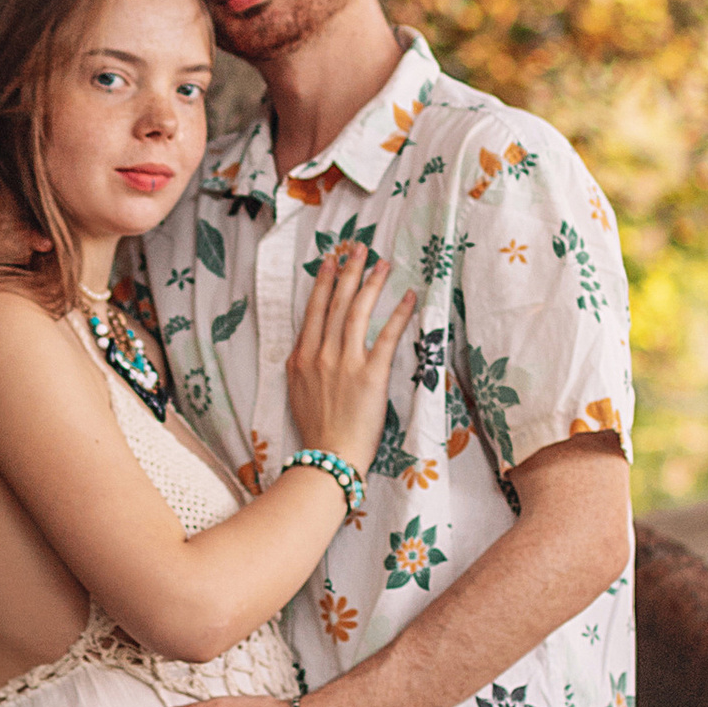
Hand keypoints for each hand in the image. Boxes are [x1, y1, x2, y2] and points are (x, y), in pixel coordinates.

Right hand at [283, 247, 415, 477]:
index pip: (314, 311)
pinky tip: (409, 296)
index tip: (330, 261)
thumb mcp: (298, 393)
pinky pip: (386, 337)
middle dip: (347, 272)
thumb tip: (310, 348)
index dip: (323, 283)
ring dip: (371, 284)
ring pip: (358, 312)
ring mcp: (345, 363)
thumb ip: (304, 367)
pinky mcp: (370, 376)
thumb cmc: (317, 431)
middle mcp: (321, 355)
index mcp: (301, 359)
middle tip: (357, 248)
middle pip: (335, 304)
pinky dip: (398, 314)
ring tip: (382, 263)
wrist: (328, 458)